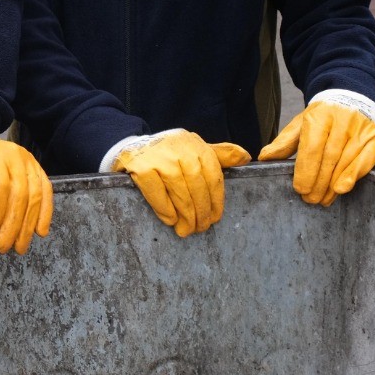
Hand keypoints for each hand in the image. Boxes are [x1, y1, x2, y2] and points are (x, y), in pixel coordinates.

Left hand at [0, 137, 51, 253]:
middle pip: (19, 193)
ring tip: (18, 247)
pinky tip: (39, 232)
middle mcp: (13, 153)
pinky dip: (44, 213)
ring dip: (28, 224)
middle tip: (2, 247)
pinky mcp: (35, 169)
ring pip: (35, 195)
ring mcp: (27, 160)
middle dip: (12, 225)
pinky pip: (45, 191)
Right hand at [111, 129, 251, 236]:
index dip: (216, 201)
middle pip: (198, 186)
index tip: (215, 218)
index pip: (213, 177)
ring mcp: (159, 156)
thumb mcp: (192, 149)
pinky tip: (170, 220)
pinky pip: (158, 195)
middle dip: (201, 212)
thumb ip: (218, 154)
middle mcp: (179, 147)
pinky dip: (166, 210)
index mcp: (195, 144)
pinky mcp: (141, 166)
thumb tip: (246, 157)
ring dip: (185, 215)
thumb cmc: (166, 154)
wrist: (128, 147)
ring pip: (180, 192)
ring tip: (186, 229)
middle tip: (200, 228)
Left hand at [258, 96, 374, 205]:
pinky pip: (367, 159)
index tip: (300, 189)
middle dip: (318, 182)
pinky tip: (342, 189)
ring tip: (323, 199)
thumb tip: (264, 158)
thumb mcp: (301, 123)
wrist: (355, 95)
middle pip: (329, 157)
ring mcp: (362, 127)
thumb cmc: (324, 116)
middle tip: (310, 199)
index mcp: (319, 115)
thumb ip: (284, 142)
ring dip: (334, 184)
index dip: (306, 170)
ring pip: (346, 161)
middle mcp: (342, 120)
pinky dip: (354, 175)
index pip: (311, 148)